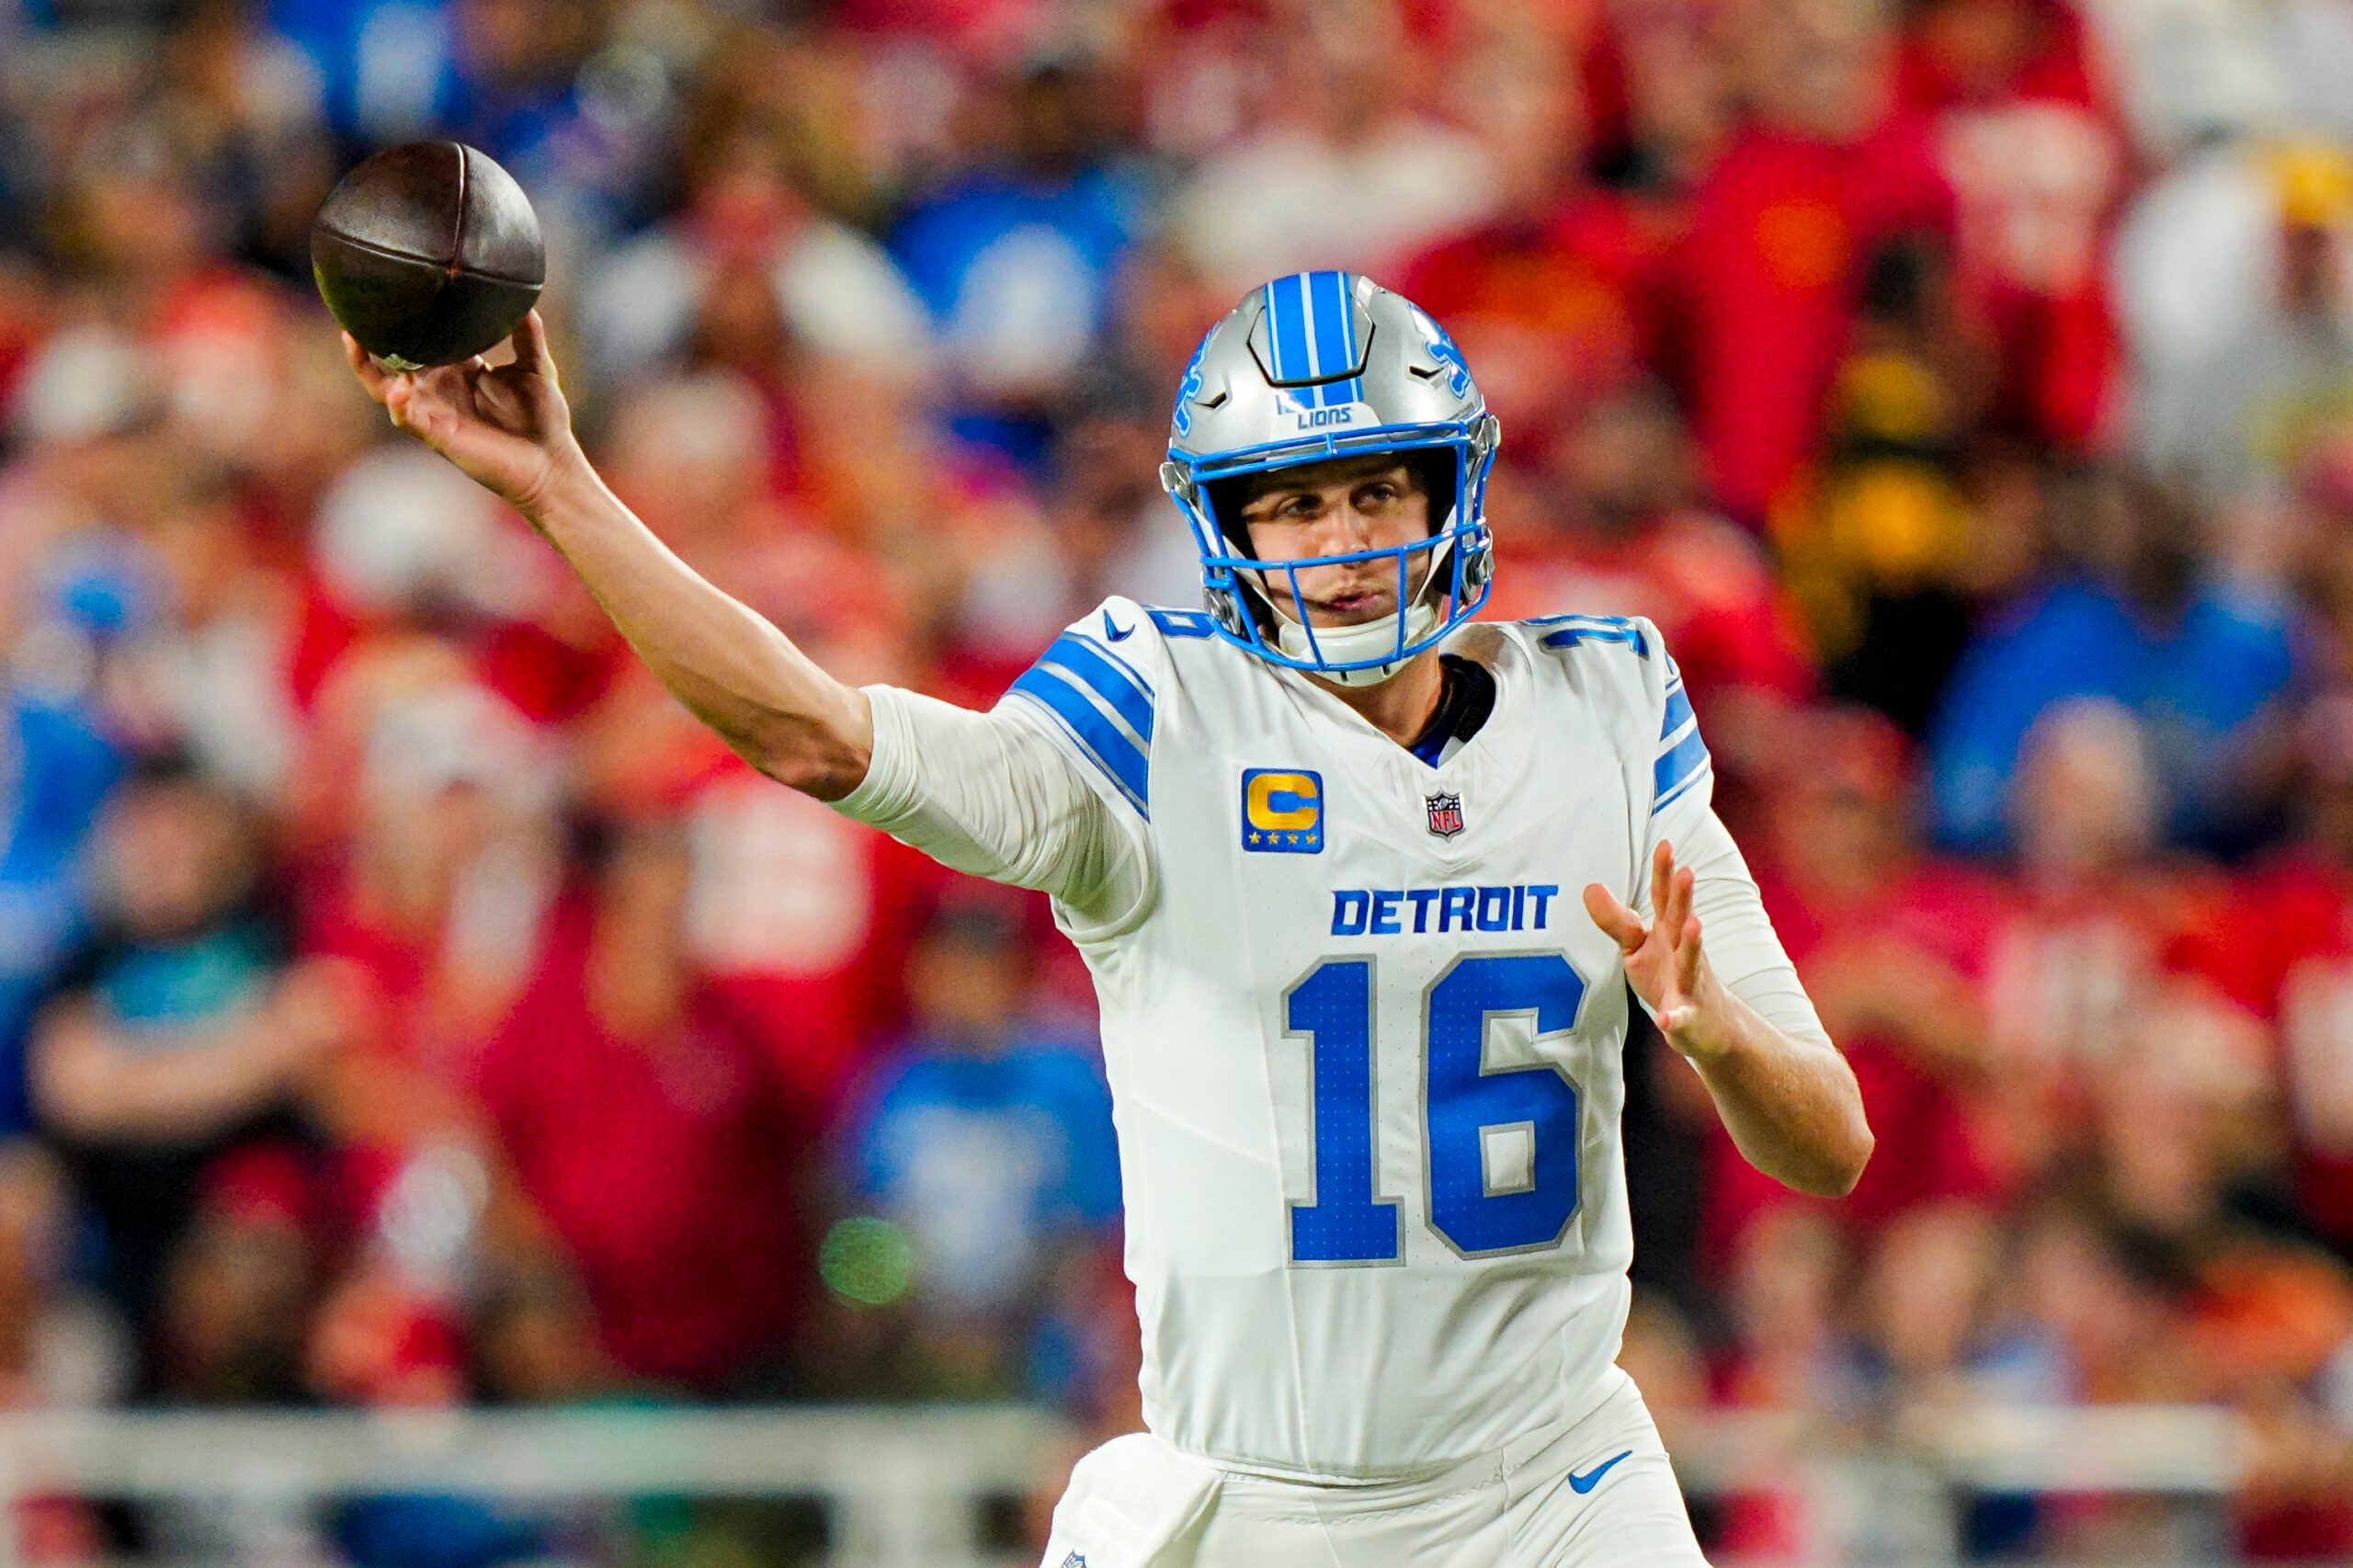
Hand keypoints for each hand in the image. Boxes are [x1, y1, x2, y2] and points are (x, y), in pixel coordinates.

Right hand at [343, 310, 584, 517]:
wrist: (550, 463)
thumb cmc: (543, 419)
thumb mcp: (536, 368)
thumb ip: (527, 335)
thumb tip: (525, 299)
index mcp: (459, 368)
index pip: (423, 338)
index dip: (404, 319)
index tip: (391, 288)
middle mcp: (439, 388)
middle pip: (392, 360)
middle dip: (370, 338)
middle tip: (354, 311)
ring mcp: (434, 412)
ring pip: (386, 387)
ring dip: (370, 367)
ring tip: (356, 341)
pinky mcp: (438, 436)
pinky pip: (407, 418)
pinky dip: (398, 403)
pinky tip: (398, 388)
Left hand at [1584, 841, 1729, 1058]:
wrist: (1706, 1025)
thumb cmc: (1668, 976)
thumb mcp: (1639, 947)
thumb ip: (1617, 920)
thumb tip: (1590, 886)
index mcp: (1669, 933)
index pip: (1665, 900)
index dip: (1664, 873)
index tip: (1665, 844)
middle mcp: (1683, 952)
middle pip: (1682, 922)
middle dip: (1684, 898)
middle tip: (1687, 872)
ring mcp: (1689, 984)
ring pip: (1691, 963)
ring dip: (1692, 944)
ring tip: (1694, 924)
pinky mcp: (1687, 1016)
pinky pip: (1681, 1017)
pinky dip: (1675, 1017)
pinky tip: (1666, 1020)